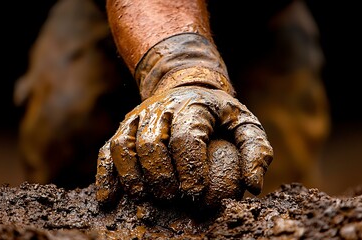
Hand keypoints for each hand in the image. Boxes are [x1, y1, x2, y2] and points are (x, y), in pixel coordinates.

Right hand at [96, 86, 272, 204]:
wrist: (186, 88)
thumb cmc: (218, 114)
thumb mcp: (244, 123)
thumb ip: (255, 150)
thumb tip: (251, 186)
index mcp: (192, 106)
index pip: (186, 138)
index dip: (189, 168)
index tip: (196, 194)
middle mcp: (160, 109)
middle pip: (150, 143)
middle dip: (160, 175)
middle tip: (172, 198)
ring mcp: (138, 119)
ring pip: (124, 146)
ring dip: (131, 176)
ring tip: (145, 198)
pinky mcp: (124, 129)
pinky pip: (108, 151)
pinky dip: (106, 175)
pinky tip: (108, 199)